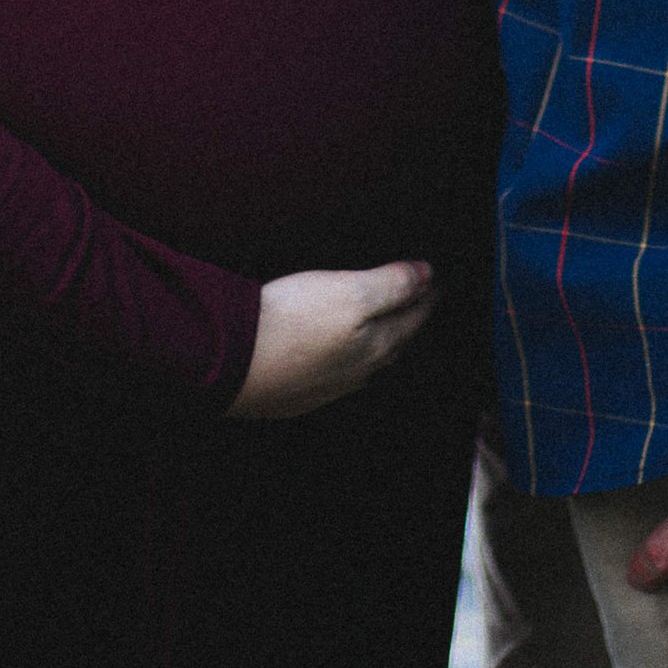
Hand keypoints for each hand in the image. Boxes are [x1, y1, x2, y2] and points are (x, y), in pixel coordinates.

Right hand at [227, 263, 436, 418]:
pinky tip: (335, 356)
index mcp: (373, 347)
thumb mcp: (349, 292)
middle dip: (407, 323)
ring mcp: (324, 387)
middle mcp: (355, 372)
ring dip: (378, 344)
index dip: (426, 298)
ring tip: (383, 328)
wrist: (230, 363)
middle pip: (391, 345)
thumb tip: (427, 275)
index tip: (437, 284)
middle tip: (418, 304)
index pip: (411, 319)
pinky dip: (345, 360)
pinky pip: (334, 375)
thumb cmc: (291, 323)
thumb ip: (390, 284)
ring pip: (363, 364)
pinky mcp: (295, 393)